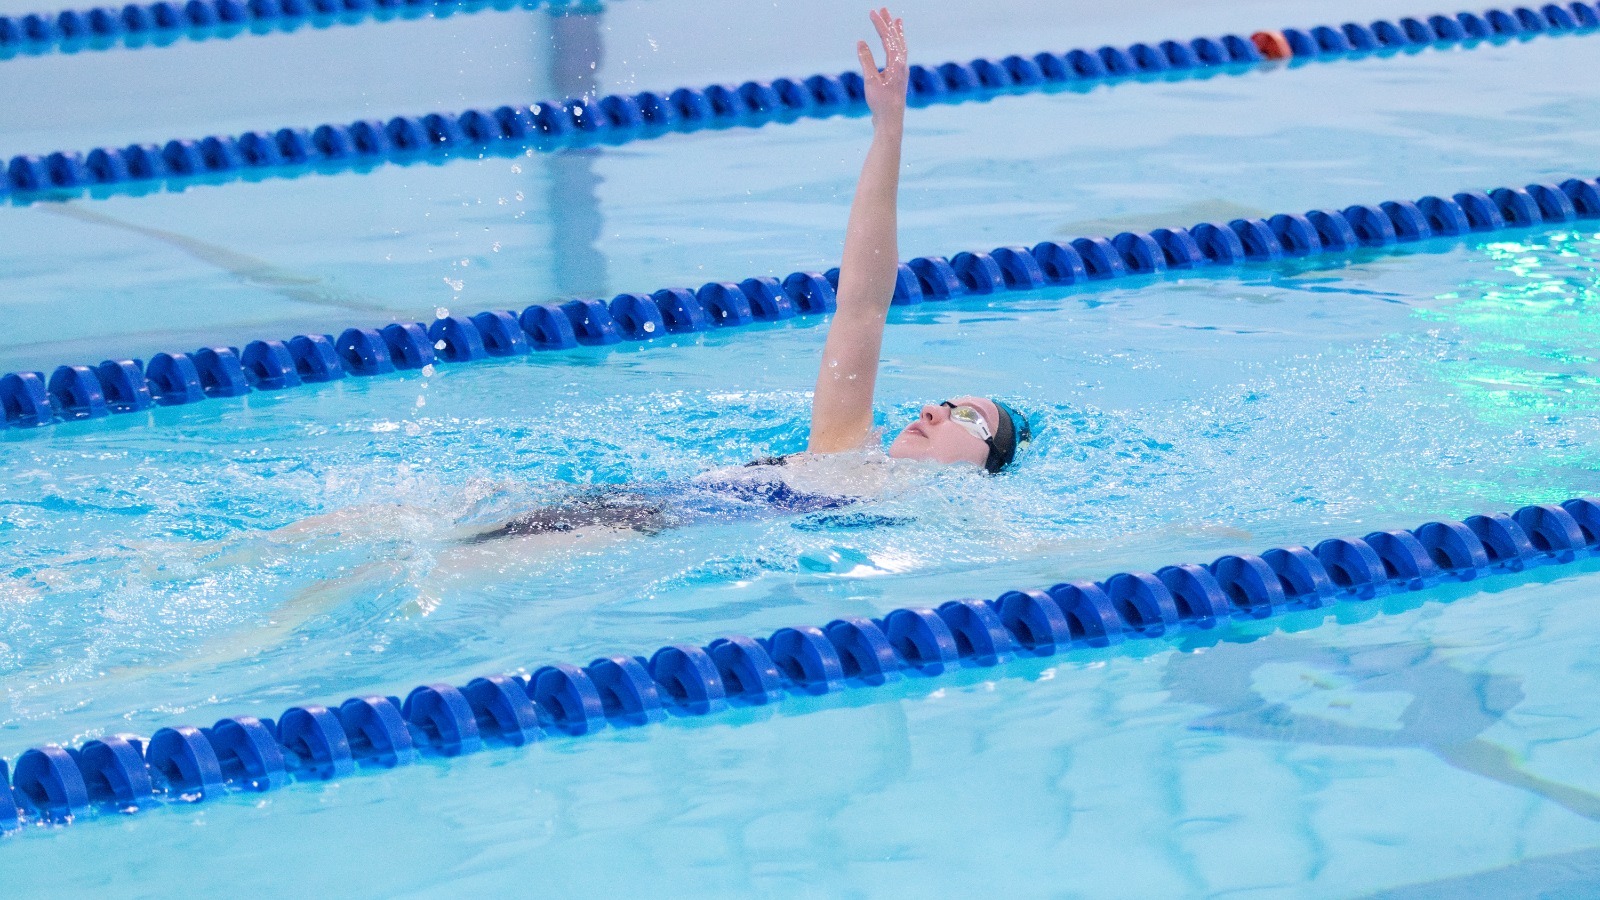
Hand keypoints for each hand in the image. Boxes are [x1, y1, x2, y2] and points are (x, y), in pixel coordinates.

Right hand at [856, 8, 906, 130]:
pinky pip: (899, 55)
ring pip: (900, 46)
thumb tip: (860, 42)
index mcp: (896, 64)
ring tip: (896, 21)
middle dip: (889, 24)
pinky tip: (894, 45)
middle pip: (896, 39)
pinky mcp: (899, 77)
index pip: (888, 39)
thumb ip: (866, 60)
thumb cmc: (881, 103)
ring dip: (897, 33)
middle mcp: (902, 65)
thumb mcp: (870, 81)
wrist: (891, 121)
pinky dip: (897, 45)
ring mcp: (902, 71)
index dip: (880, 24)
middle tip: (883, 9)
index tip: (873, 12)